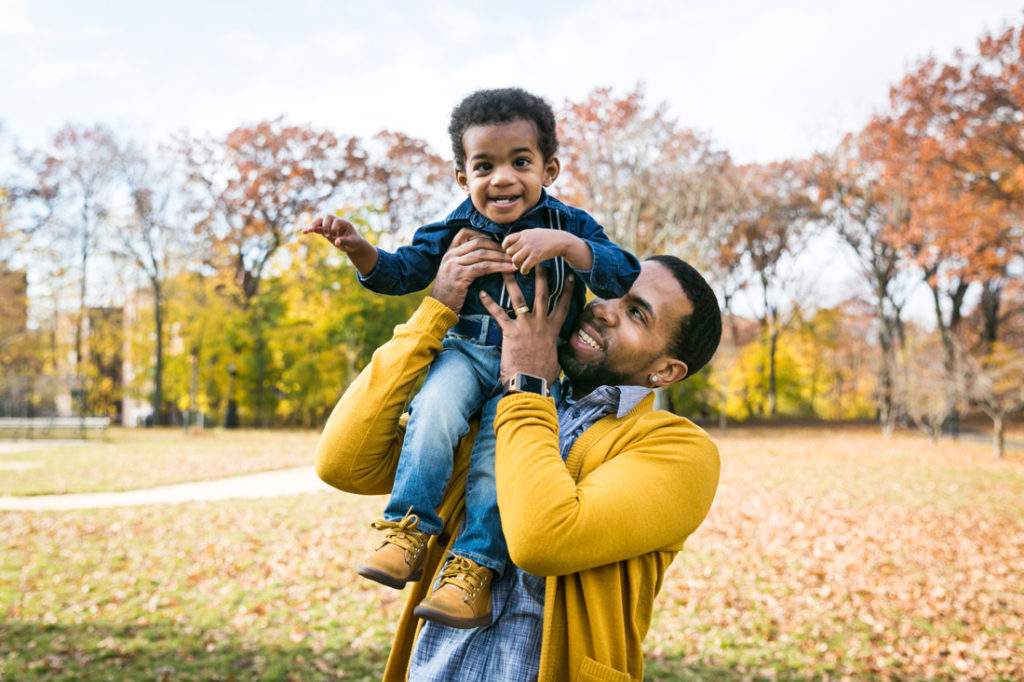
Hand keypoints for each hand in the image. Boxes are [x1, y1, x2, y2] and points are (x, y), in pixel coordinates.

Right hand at [304, 215, 367, 253]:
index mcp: (344, 222)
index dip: (334, 228)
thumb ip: (345, 241)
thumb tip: (336, 242)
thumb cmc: (354, 242)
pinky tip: (304, 232)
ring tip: (308, 230)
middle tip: (326, 235)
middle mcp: (336, 222)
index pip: (336, 221)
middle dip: (324, 225)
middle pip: (327, 217)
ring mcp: (329, 226)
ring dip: (314, 225)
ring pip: (320, 221)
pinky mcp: (325, 231)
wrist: (352, 245)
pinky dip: (311, 229)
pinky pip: (316, 228)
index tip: (336, 237)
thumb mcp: (352, 243)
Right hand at [430, 229, 516, 313]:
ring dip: (501, 257)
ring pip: (482, 254)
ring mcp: (454, 264)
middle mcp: (450, 255)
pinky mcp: (460, 275)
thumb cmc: (450, 293)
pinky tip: (509, 269)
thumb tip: (487, 256)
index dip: (485, 236)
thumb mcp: (454, 273)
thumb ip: (464, 262)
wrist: (438, 308)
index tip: (498, 244)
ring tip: (514, 260)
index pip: (466, 234)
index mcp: (449, 252)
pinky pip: (483, 267)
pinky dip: (499, 267)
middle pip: (478, 243)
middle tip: (511, 252)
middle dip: (497, 247)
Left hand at [478, 265, 574, 384]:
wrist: (530, 384)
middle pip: (542, 295)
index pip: (563, 306)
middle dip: (541, 276)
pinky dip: (489, 304)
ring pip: (519, 298)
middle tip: (538, 260)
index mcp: (552, 330)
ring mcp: (526, 327)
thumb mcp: (554, 360)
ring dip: (512, 282)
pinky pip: (499, 314)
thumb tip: (557, 352)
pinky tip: (482, 293)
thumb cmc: (542, 376)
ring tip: (506, 268)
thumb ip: (554, 350)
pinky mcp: (511, 333)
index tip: (569, 276)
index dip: (567, 290)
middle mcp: (541, 324)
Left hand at [501, 229, 567, 274]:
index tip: (512, 252)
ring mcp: (531, 248)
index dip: (506, 248)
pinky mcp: (536, 256)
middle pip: (509, 252)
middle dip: (512, 258)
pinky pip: (524, 266)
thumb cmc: (548, 238)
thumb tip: (512, 243)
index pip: (507, 240)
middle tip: (519, 261)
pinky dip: (523, 271)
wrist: (561, 241)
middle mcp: (526, 240)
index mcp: (524, 234)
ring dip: (517, 265)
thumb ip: (524, 236)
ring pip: (515, 259)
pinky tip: (526, 271)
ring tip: (522, 266)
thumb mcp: (534, 233)